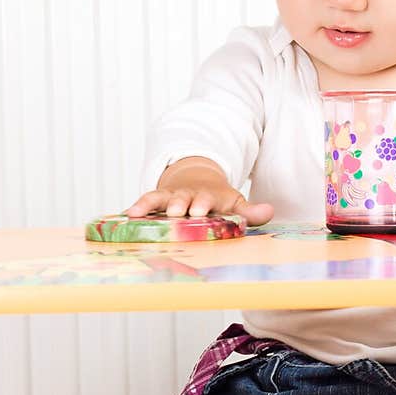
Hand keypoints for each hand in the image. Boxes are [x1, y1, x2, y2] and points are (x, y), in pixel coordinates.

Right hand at [125, 157, 273, 225]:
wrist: (196, 179)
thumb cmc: (217, 199)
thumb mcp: (235, 203)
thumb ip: (250, 212)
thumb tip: (269, 211)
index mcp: (209, 197)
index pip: (207, 199)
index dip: (204, 204)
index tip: (201, 211)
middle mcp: (188, 195)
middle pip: (182, 200)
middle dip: (179, 206)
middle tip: (174, 213)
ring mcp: (171, 197)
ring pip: (160, 199)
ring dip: (151, 206)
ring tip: (139, 214)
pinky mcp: (157, 199)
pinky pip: (145, 201)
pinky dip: (136, 207)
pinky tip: (125, 215)